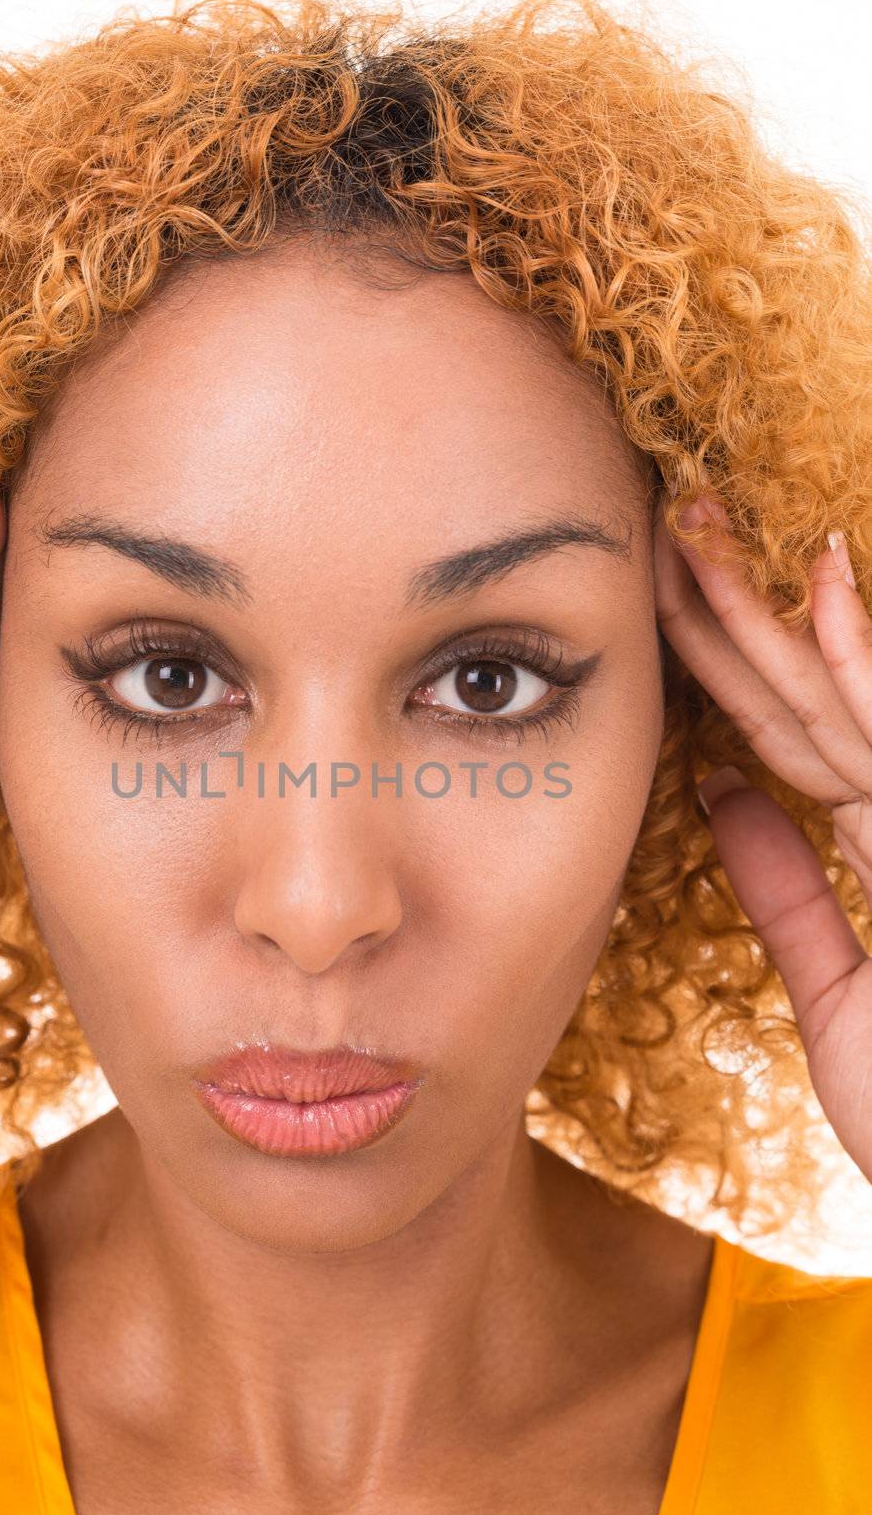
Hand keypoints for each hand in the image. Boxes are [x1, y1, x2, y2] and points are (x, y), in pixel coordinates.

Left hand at [654, 491, 871, 1185]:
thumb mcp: (833, 985)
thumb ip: (786, 888)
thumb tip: (720, 798)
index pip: (788, 731)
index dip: (724, 664)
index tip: (663, 600)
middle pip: (807, 693)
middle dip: (733, 611)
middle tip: (671, 529)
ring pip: (845, 692)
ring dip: (772, 608)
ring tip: (706, 530)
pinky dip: (863, 661)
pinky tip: (818, 585)